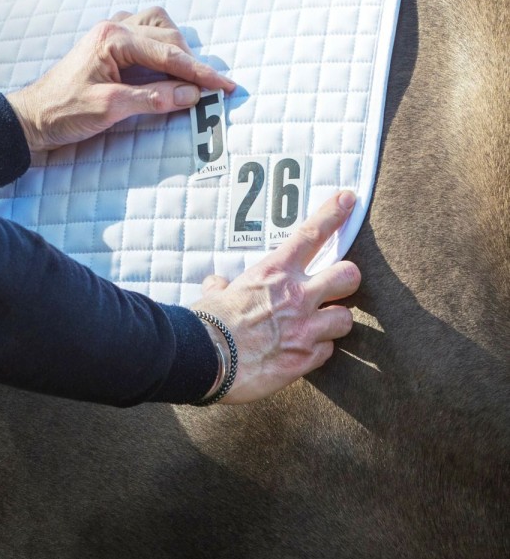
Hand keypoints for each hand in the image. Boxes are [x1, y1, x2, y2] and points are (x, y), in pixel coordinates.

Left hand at [6, 7, 234, 153]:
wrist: (31, 117)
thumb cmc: (63, 112)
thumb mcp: (110, 109)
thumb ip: (153, 99)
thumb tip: (192, 95)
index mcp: (113, 38)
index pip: (168, 54)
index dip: (201, 72)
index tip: (226, 86)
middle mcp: (114, 27)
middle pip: (168, 37)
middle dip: (192, 63)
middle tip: (211, 90)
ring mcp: (110, 32)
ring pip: (158, 26)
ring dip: (177, 48)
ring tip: (189, 76)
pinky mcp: (108, 44)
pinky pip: (144, 32)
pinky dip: (161, 46)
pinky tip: (165, 66)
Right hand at [194, 191, 360, 403]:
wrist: (209, 360)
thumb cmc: (209, 322)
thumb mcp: (216, 294)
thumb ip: (222, 286)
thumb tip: (217, 284)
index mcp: (274, 271)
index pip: (311, 234)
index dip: (333, 213)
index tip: (349, 199)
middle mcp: (297, 295)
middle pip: (348, 276)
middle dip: (347, 279)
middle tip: (337, 286)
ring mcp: (305, 328)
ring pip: (345, 318)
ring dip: (334, 322)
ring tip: (318, 326)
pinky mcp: (306, 358)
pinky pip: (328, 351)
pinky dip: (318, 350)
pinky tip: (302, 352)